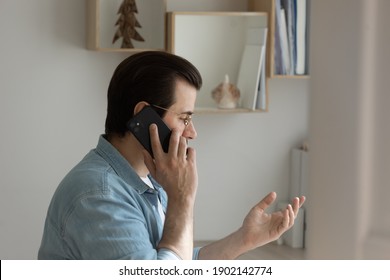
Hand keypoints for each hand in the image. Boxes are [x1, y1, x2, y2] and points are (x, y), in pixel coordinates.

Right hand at [143, 124, 197, 258]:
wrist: (181, 196)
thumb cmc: (168, 185)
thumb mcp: (155, 175)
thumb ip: (149, 162)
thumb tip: (144, 151)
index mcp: (160, 162)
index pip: (155, 144)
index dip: (153, 133)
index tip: (153, 126)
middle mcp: (171, 160)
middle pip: (173, 140)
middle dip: (174, 132)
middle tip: (174, 130)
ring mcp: (182, 162)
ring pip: (183, 143)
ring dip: (182, 140)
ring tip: (181, 140)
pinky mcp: (191, 164)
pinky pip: (191, 151)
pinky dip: (189, 150)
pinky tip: (187, 153)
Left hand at [239, 192, 304, 249]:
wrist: (245, 234)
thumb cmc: (250, 223)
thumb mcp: (257, 209)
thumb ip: (266, 202)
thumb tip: (274, 193)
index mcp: (276, 216)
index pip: (289, 210)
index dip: (296, 204)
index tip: (302, 197)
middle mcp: (279, 222)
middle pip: (292, 214)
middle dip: (296, 207)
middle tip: (297, 199)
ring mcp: (278, 228)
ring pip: (291, 221)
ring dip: (292, 213)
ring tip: (289, 206)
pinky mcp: (277, 233)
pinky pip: (285, 226)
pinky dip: (287, 219)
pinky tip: (285, 212)